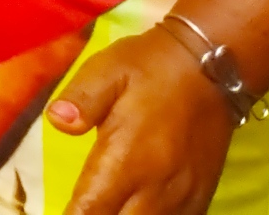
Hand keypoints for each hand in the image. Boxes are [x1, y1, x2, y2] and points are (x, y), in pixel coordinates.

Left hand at [46, 24, 237, 214]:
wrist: (211, 68)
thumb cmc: (151, 68)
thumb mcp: (107, 71)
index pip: (93, 208)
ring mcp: (184, 196)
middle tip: (83, 207)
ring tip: (107, 206)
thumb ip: (81, 99)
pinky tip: (139, 209)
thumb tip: (57, 121)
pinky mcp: (202, 195)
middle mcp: (157, 188)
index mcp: (128, 160)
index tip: (64, 212)